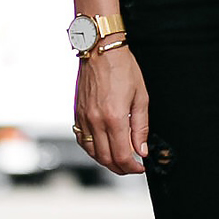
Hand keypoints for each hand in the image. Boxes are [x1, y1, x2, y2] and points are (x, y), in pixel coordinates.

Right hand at [73, 46, 148, 173]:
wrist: (100, 50)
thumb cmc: (122, 69)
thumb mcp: (141, 97)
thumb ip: (141, 127)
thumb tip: (141, 150)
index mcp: (114, 118)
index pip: (122, 155)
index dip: (133, 167)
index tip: (141, 166)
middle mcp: (96, 121)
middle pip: (106, 159)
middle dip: (121, 168)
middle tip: (132, 167)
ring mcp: (84, 118)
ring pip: (93, 153)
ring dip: (106, 161)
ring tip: (120, 160)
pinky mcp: (77, 114)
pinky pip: (82, 140)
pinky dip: (93, 150)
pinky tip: (103, 147)